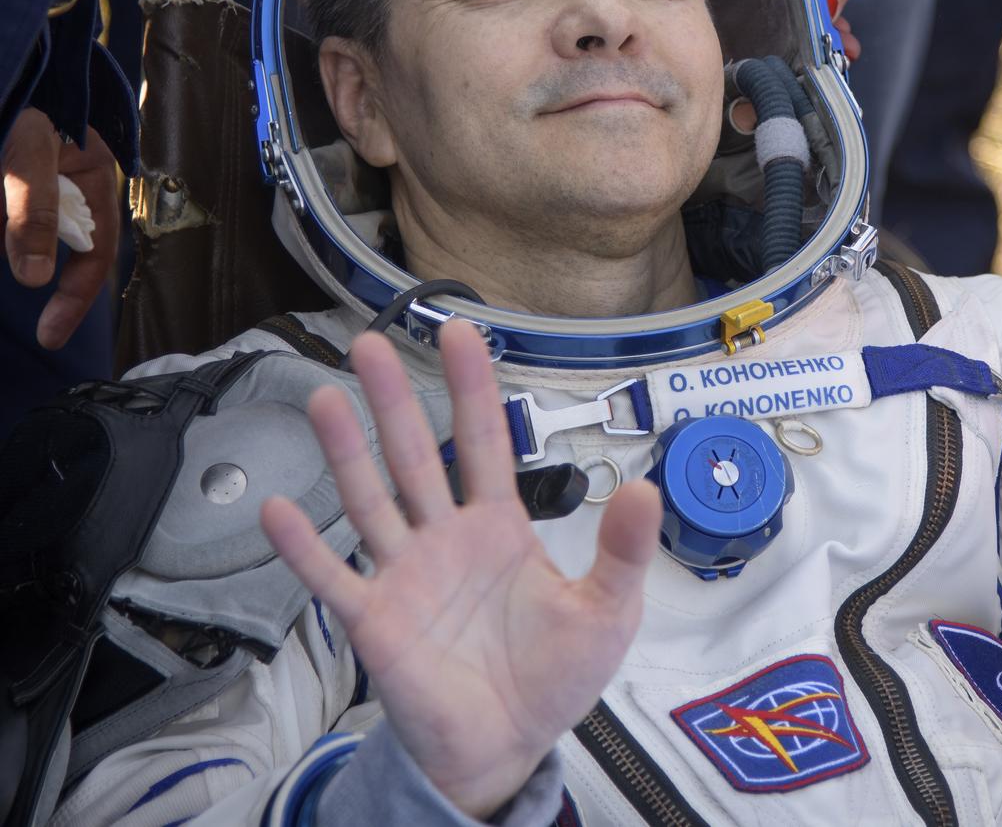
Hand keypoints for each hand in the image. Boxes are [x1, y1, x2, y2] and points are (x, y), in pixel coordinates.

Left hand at [2, 108, 119, 348]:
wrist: (22, 59)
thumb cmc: (36, 99)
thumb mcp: (32, 153)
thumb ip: (33, 211)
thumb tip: (32, 277)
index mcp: (94, 189)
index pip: (94, 258)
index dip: (74, 300)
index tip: (49, 336)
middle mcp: (69, 195)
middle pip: (54, 248)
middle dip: (27, 263)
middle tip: (15, 292)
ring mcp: (39, 188)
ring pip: (21, 231)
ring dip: (5, 238)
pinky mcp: (12, 183)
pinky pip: (8, 214)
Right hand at [262, 324, 660, 819]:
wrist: (509, 746)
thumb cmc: (552, 675)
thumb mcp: (607, 609)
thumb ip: (623, 550)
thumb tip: (646, 489)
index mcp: (498, 525)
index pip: (484, 439)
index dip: (473, 386)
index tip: (462, 332)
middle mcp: (445, 538)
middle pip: (415, 454)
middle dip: (395, 399)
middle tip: (372, 343)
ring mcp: (406, 576)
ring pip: (371, 501)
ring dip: (346, 453)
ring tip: (326, 400)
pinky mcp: (377, 623)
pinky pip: (334, 580)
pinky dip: (304, 549)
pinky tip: (278, 510)